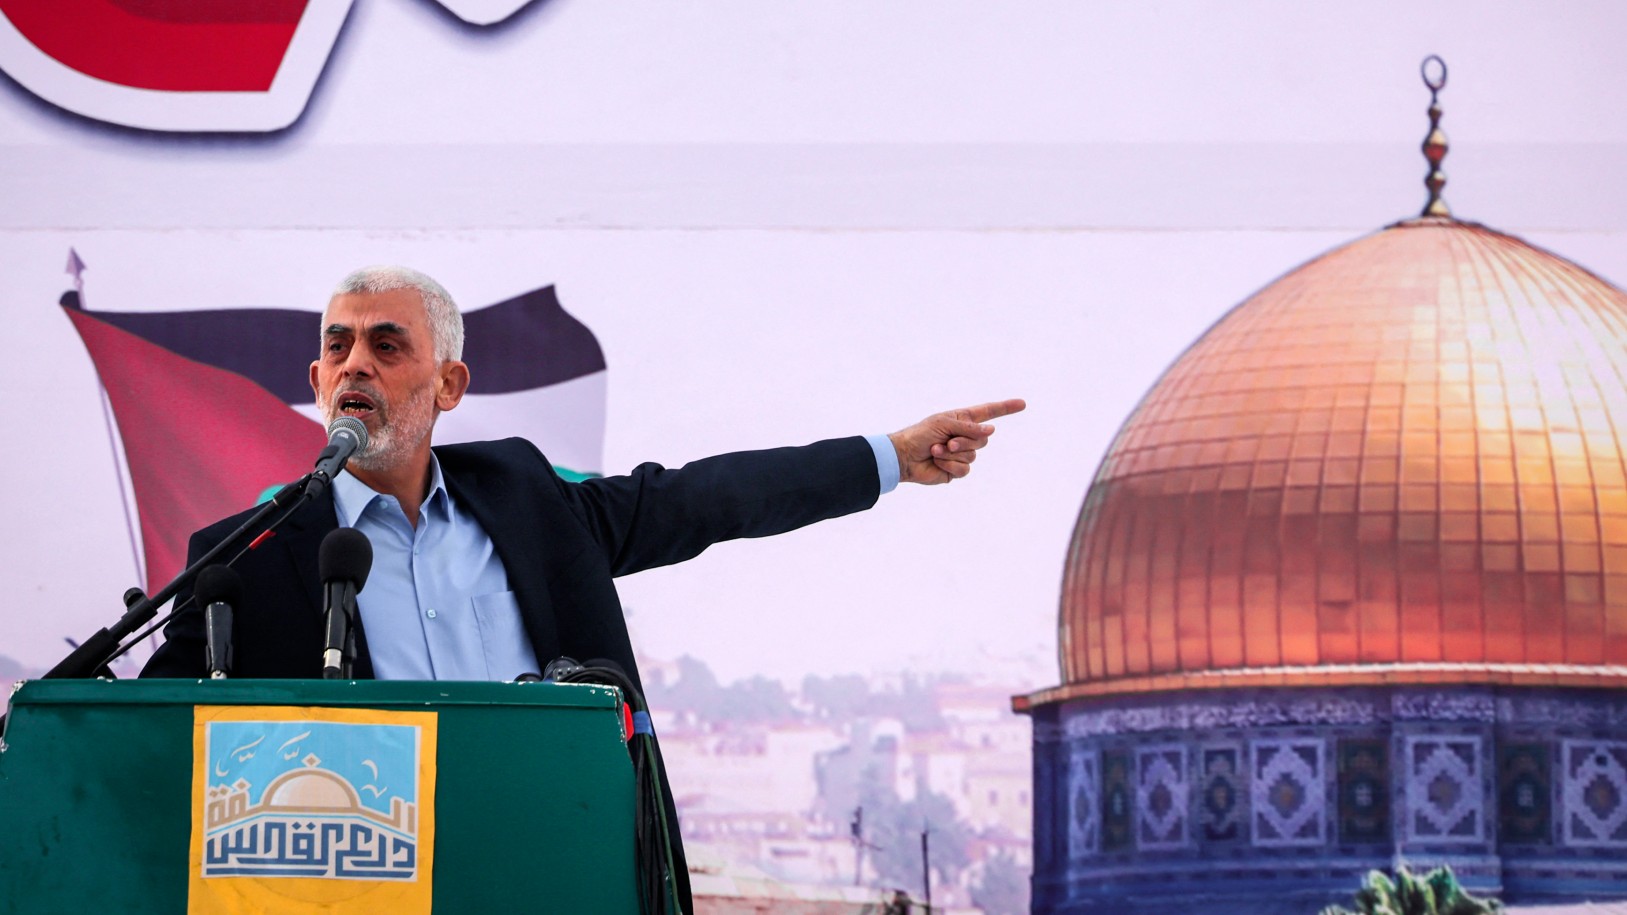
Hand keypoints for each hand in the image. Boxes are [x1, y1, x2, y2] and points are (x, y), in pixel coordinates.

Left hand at [887, 398, 1025, 484]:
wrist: (904, 457)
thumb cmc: (920, 434)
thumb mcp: (944, 424)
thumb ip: (968, 427)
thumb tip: (991, 431)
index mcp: (962, 420)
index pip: (988, 413)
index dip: (1005, 408)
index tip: (1022, 404)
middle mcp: (964, 436)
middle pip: (983, 439)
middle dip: (965, 441)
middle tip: (947, 442)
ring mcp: (961, 454)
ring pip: (973, 455)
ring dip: (953, 453)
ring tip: (936, 451)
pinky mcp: (956, 470)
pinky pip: (965, 469)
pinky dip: (950, 465)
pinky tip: (936, 462)